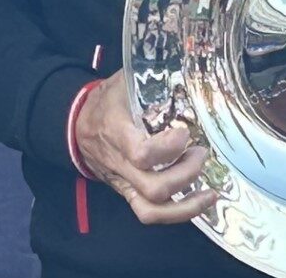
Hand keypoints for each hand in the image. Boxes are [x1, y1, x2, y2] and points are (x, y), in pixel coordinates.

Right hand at [72, 71, 217, 224]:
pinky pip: (149, 214)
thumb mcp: (124, 82)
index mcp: (115, 132)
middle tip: (200, 152)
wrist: (76, 125)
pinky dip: (178, 214)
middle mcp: (119, 164)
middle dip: (186, 174)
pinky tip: (201, 202)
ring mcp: (123, 183)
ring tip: (210, 190)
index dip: (169, 148)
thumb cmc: (106, 101)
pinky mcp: (127, 194)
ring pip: (152, 209)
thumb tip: (188, 71)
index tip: (185, 132)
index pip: (141, 154)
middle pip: (153, 187)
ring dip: (187, 204)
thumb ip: (152, 81)